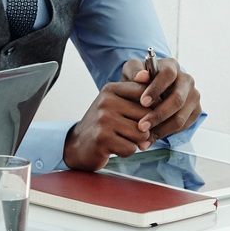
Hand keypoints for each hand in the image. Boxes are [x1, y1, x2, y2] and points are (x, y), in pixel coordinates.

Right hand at [62, 57, 198, 168]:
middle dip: (143, 129)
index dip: (152, 109)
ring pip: (141, 133)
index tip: (143, 117)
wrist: (77, 146)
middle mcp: (106, 101)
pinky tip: (114, 148)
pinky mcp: (102, 139)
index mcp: (111, 89)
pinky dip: (126, 151)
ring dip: (135, 141)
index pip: (146, 93)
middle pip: (147, 116)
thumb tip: (151, 79)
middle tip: (129, 133)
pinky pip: (131, 148)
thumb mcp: (116, 103)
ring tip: (121, 139)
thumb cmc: (103, 125)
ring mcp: (103, 120)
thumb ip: (135, 93)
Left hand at [129, 55, 199, 142]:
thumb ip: (134, 72)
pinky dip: (167, 134)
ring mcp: (193, 96)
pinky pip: (184, 126)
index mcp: (172, 66)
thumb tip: (141, 76)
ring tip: (143, 137)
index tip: (143, 102)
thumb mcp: (132, 71)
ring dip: (162, 129)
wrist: (151, 90)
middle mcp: (186, 80)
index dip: (156, 89)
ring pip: (181, 116)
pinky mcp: (195, 110)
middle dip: (158, 115)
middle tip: (141, 126)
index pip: (168, 75)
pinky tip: (151, 139)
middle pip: (177, 99)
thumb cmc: (139, 79)